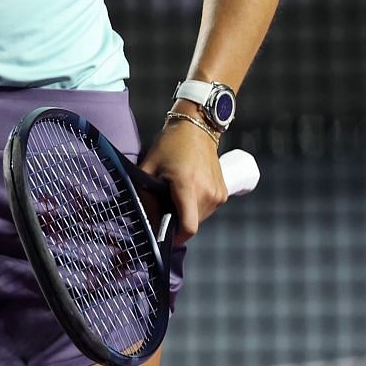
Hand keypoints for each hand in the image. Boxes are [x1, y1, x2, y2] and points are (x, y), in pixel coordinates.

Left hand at [138, 116, 227, 242]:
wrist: (197, 127)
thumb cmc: (170, 144)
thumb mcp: (150, 167)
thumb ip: (144, 194)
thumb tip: (142, 217)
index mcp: (188, 187)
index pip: (188, 228)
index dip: (175, 238)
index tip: (164, 235)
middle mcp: (208, 193)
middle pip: (191, 224)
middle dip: (175, 220)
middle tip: (163, 204)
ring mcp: (219, 194)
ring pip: (199, 218)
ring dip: (186, 213)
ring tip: (175, 194)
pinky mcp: (223, 193)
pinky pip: (206, 210)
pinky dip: (195, 206)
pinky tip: (187, 191)